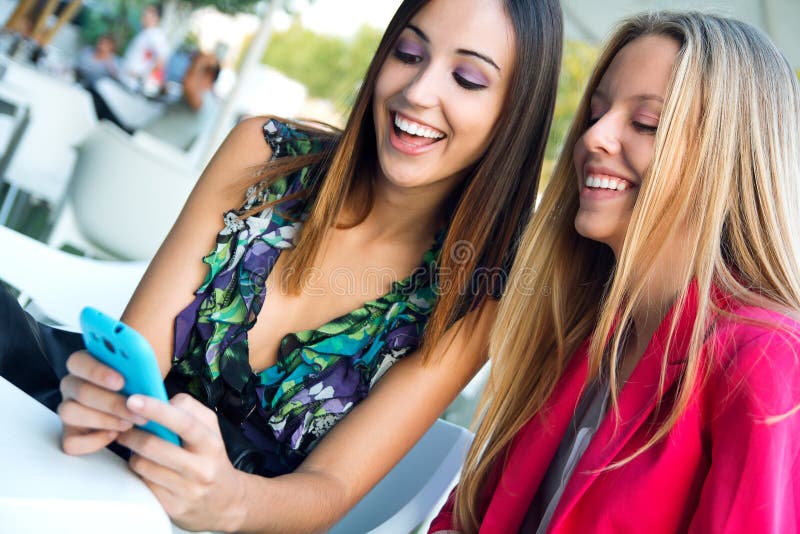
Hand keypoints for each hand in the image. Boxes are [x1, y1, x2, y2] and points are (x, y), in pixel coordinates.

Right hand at [58, 350, 146, 454]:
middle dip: (111, 403)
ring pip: (71, 414)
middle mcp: (71, 385)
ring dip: (104, 420)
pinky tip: (114, 435)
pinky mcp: (71, 434)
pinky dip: (92, 441)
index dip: (98, 372)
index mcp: (84, 363)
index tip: (121, 382)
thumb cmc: (138, 383)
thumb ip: (136, 364)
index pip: (78, 362)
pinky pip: (70, 442)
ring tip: (129, 423)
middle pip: (81, 391)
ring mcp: (69, 409)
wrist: (141, 405)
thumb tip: (140, 364)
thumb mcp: (140, 370)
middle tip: (136, 410)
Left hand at [117, 393, 246, 531]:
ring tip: (139, 449)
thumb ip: (189, 409)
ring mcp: (187, 491)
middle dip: (131, 434)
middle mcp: (201, 468)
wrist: (226, 501)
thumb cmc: (212, 459)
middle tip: (122, 426)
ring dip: (133, 454)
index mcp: (211, 444)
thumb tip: (162, 401)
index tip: (134, 400)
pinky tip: (147, 468)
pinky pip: (143, 484)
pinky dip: (140, 472)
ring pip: (143, 466)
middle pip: (153, 446)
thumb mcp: (211, 430)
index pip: (183, 422)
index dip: (156, 410)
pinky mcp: (173, 508)